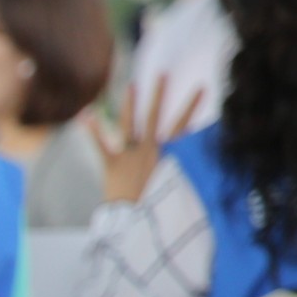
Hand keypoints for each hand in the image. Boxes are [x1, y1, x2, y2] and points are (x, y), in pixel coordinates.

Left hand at [87, 80, 204, 205]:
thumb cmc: (162, 209)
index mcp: (168, 155)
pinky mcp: (111, 166)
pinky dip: (92, 131)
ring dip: (129, 104)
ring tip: (131, 85)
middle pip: (154, 117)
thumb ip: (188, 173)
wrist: (140, 223)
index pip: (183, 126)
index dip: (192, 107)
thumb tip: (209, 169)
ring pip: (129, 124)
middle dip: (158, 94)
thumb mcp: (180, 188)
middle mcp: (149, 150)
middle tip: (161, 74)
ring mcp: (129, 156)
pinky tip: (86, 115)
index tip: (201, 87)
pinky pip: (100, 146)